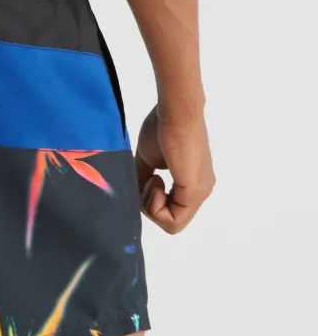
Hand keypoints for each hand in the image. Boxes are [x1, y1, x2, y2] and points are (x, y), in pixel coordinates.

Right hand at [135, 106, 214, 232]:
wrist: (176, 112)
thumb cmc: (163, 127)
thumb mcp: (148, 158)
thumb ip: (143, 178)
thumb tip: (134, 193)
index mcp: (192, 183)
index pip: (170, 210)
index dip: (151, 200)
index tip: (147, 177)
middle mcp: (200, 192)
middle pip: (170, 219)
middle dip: (150, 204)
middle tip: (147, 178)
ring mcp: (199, 194)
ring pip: (172, 223)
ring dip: (152, 205)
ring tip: (151, 177)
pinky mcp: (194, 192)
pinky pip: (173, 220)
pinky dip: (156, 206)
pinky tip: (155, 180)